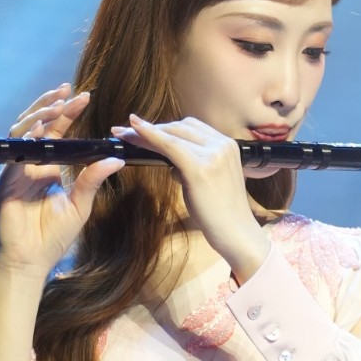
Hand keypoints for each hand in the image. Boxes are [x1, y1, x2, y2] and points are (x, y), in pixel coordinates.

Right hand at [0, 84, 122, 278]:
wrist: (32, 262)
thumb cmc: (54, 237)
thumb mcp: (80, 205)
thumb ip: (92, 179)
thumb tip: (116, 159)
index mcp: (45, 166)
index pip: (55, 132)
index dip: (67, 113)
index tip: (84, 96)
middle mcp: (27, 164)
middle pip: (35, 125)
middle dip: (49, 105)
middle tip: (67, 90)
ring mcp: (12, 172)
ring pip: (20, 134)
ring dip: (37, 117)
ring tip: (56, 106)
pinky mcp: (2, 183)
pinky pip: (12, 157)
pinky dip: (25, 142)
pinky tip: (38, 131)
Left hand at [112, 115, 269, 282]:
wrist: (236, 233)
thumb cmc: (221, 214)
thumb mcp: (210, 181)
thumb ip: (195, 165)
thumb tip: (171, 162)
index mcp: (228, 145)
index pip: (191, 128)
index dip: (165, 127)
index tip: (142, 127)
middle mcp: (222, 144)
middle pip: (181, 127)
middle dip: (152, 127)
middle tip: (126, 131)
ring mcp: (213, 154)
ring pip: (172, 134)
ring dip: (144, 132)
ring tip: (123, 135)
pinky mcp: (199, 168)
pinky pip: (168, 146)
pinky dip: (148, 136)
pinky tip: (133, 133)